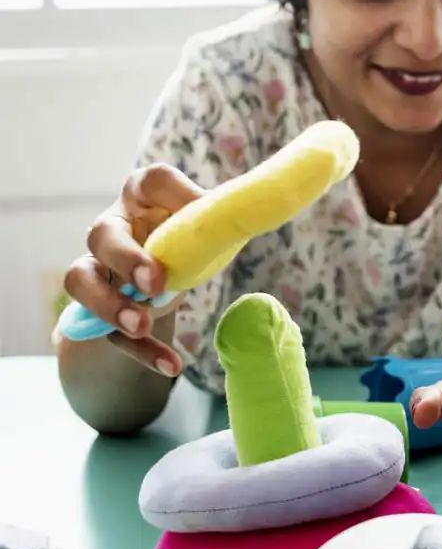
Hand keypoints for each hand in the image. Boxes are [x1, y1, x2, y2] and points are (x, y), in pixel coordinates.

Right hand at [61, 164, 205, 375]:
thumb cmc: (188, 241)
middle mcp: (113, 228)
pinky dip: (142, 352)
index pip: (149, 182)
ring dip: (109, 305)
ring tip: (140, 324)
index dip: (172, 194)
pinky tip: (172, 366)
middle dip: (126, 259)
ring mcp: (99, 268)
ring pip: (80, 281)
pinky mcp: (101, 311)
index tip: (198, 213)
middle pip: (101, 234)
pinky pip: (111, 332)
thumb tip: (253, 210)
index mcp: (145, 198)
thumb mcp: (208, 229)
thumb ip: (223, 220)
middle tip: (155, 283)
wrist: (161, 279)